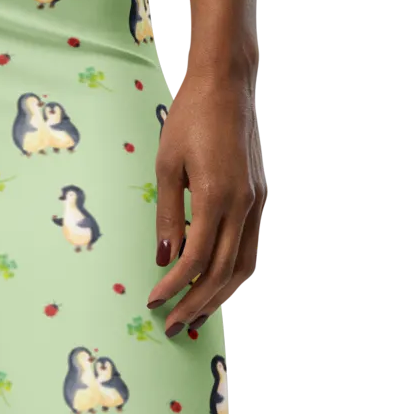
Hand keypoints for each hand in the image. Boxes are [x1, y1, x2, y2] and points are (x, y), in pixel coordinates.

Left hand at [144, 67, 263, 333]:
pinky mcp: (259, 198)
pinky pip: (250, 248)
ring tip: (196, 318)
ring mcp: (255, 203)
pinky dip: (233, 274)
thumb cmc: (190, 118)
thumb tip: (165, 259)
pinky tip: (217, 287)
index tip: (154, 302)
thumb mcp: (167, 166)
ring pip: (242, 266)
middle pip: (220, 272)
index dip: (174, 287)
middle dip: (195, 304)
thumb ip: (168, 216)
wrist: (228, 85)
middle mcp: (242, 204)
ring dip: (218, 296)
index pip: (195, 259)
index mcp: (215, 196)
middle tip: (173, 327)